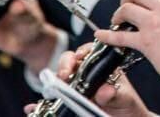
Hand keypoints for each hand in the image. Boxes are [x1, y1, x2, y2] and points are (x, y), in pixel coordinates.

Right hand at [25, 44, 153, 116]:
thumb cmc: (127, 105)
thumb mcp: (125, 99)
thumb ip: (116, 94)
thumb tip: (105, 90)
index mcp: (102, 66)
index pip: (88, 52)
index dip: (81, 52)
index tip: (78, 57)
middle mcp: (86, 74)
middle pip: (69, 61)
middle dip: (64, 65)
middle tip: (64, 75)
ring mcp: (76, 87)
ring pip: (59, 79)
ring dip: (51, 82)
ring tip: (49, 89)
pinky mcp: (68, 102)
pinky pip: (52, 101)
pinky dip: (40, 104)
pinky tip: (32, 108)